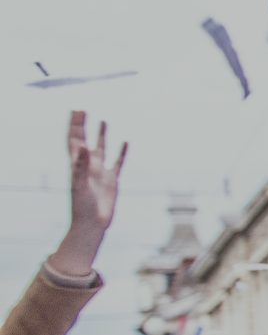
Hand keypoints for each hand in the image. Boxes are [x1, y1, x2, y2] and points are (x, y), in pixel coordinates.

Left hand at [51, 111, 125, 280]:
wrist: (92, 225)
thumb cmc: (82, 207)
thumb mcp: (80, 185)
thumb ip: (81, 165)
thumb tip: (82, 146)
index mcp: (77, 165)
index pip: (74, 139)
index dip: (74, 125)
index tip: (77, 110)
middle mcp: (87, 165)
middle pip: (84, 140)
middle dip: (83, 125)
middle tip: (83, 109)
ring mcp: (100, 172)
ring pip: (101, 148)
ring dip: (100, 135)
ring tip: (102, 120)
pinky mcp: (112, 180)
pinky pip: (118, 162)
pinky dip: (121, 152)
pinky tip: (125, 142)